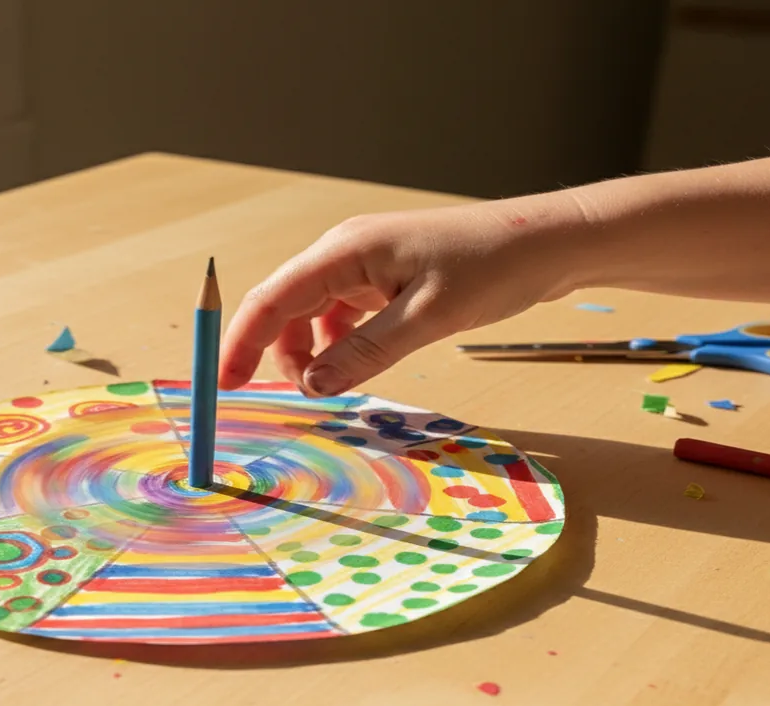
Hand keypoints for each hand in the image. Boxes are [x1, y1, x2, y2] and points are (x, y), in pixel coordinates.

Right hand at [218, 196, 586, 395]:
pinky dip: (337, 345)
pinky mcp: (381, 277)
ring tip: (336, 384)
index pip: (273, 298)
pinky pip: (339, 315)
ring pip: (310, 314)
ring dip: (311, 353)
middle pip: (284, 306)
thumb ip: (365, 353)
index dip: (241, 341)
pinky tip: (357, 365)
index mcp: (346, 250)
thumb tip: (314, 386)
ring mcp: (362, 263)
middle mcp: (345, 251)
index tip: (224, 383)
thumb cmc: (492, 267)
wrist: (546, 242)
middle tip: (300, 398)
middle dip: (277, 354)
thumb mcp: (427, 318)